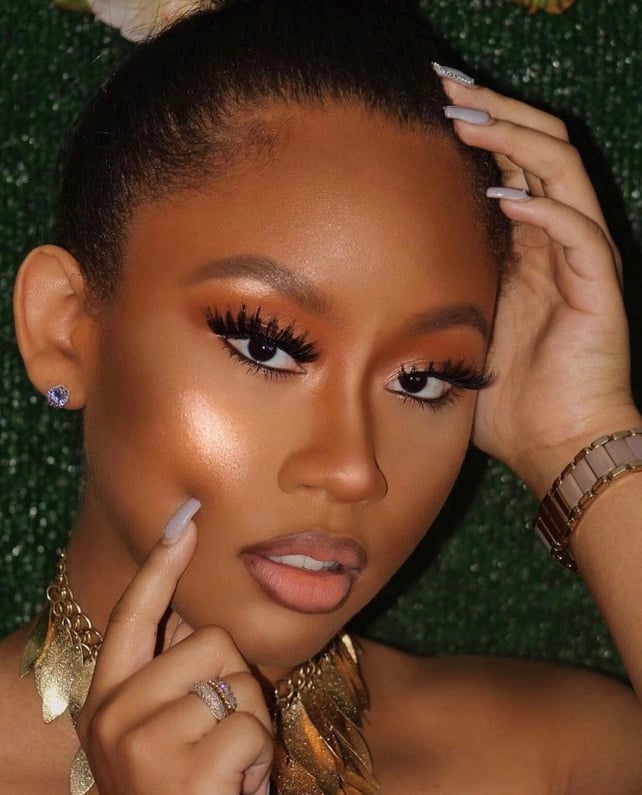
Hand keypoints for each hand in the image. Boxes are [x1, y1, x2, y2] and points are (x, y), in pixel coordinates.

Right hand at [75, 510, 272, 794]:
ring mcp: (143, 747)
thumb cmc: (182, 793)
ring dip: (250, 725)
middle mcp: (113, 718)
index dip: (160, 565)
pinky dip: (259, 761)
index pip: (132, 616)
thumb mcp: (162, 733)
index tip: (184, 520)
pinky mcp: (184, 775)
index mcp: (107, 701)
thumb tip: (197, 620)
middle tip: (218, 740)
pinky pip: (254, 728)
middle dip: (234, 684)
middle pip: (211, 640)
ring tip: (225, 769)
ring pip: (240, 681)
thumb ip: (171, 678)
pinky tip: (234, 791)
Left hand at [439, 75, 640, 495]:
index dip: (474, 130)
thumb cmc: (506, 396)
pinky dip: (544, 207)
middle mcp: (556, 241)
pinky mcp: (599, 286)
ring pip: (560, 171)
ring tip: (468, 120)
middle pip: (535, 149)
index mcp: (525, 247)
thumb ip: (444, 286)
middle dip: (492, 112)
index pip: (507, 165)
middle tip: (444, 87)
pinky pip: (579, 231)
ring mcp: (582, 259)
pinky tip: (504, 196)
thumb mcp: (463, 325)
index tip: (425, 106)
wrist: (553, 444)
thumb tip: (384, 265)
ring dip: (516, 139)